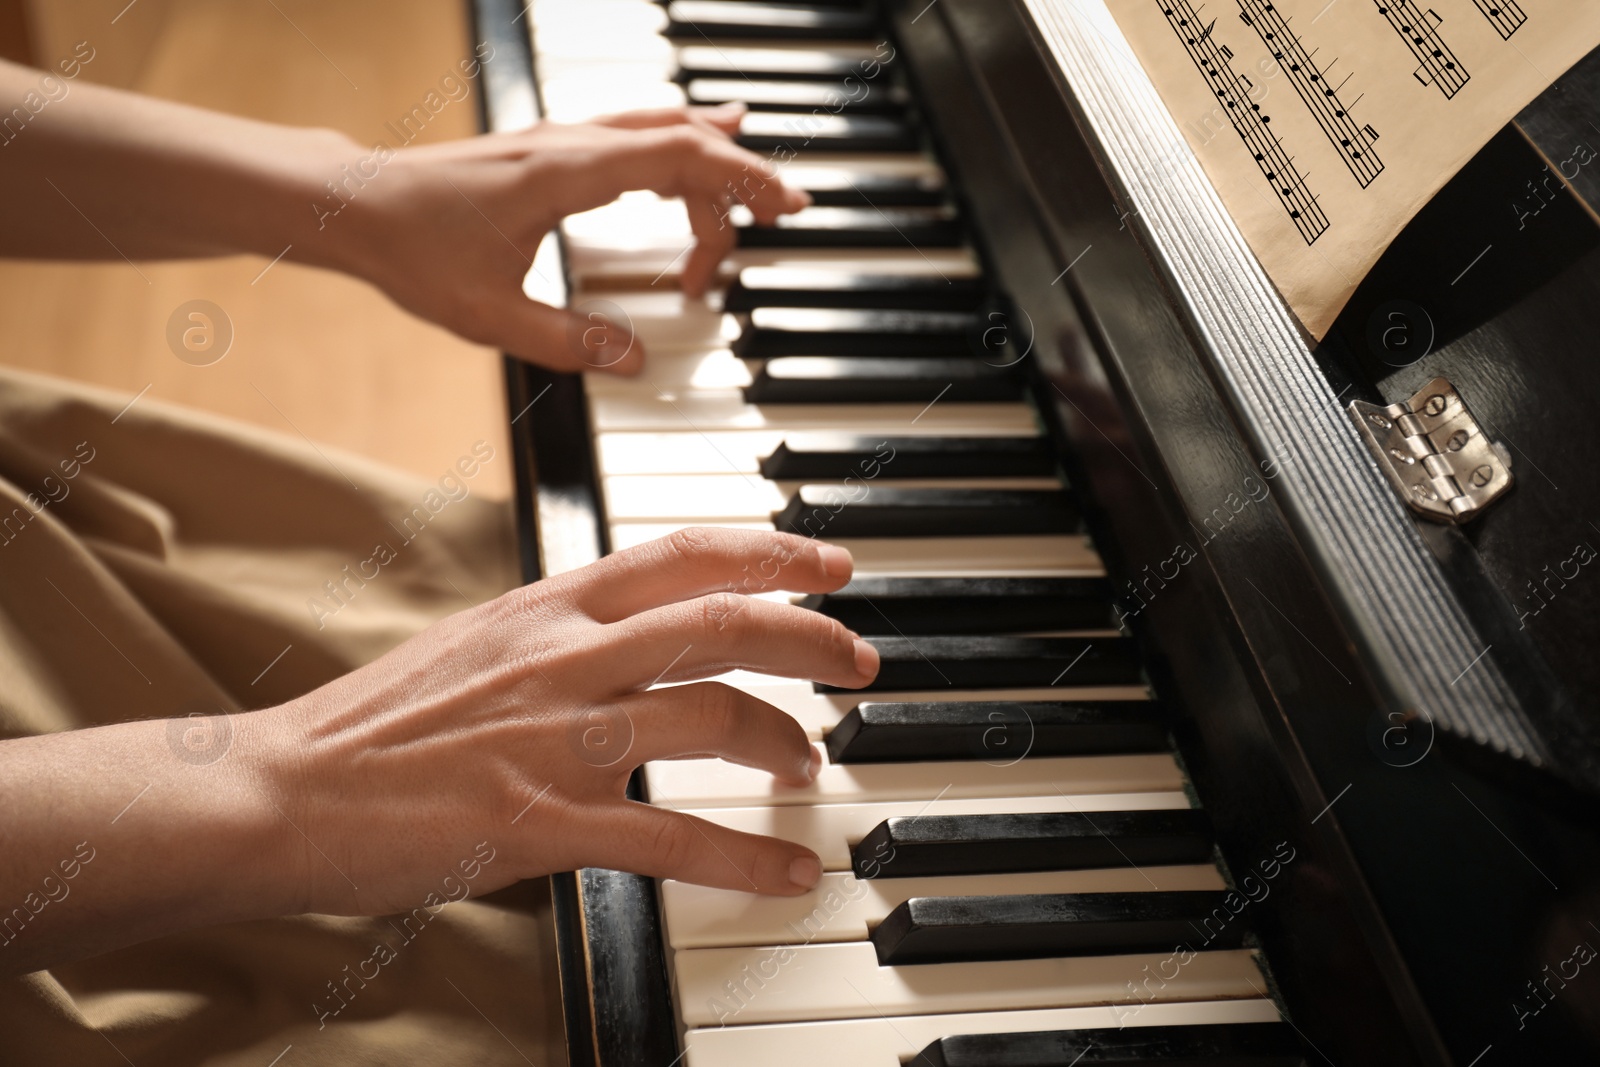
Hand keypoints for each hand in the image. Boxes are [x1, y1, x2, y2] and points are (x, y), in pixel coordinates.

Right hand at [262, 528, 878, 917]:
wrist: (282, 789)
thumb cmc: (374, 724)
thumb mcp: (475, 641)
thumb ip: (560, 632)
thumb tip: (629, 636)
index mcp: (546, 605)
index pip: (683, 553)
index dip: (770, 552)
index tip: (828, 565)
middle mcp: (563, 656)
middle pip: (720, 623)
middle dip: (809, 637)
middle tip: (858, 660)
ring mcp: (557, 738)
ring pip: (711, 719)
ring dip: (782, 743)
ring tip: (810, 767)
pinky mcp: (541, 823)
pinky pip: (670, 839)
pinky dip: (744, 858)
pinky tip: (787, 873)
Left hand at [338, 105, 807, 374]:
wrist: (354, 206)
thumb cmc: (411, 249)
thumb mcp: (490, 316)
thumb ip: (569, 341)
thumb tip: (635, 360)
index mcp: (567, 174)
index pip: (680, 157)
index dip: (742, 178)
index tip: (783, 208)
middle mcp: (570, 145)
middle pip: (684, 141)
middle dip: (742, 176)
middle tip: (783, 217)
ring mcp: (561, 141)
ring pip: (661, 130)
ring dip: (714, 157)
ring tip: (756, 189)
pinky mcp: (550, 150)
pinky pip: (634, 133)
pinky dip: (679, 143)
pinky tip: (697, 143)